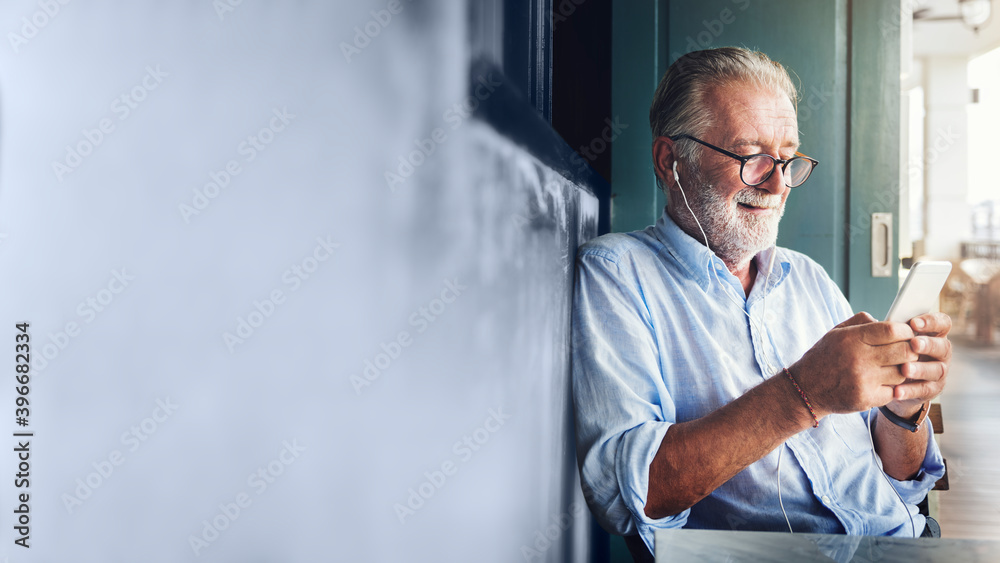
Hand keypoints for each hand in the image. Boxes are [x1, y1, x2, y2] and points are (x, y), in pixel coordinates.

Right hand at [789, 312, 918, 417]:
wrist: (805, 389)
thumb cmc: (824, 357)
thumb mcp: (836, 332)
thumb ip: (862, 322)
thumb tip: (890, 320)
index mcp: (851, 339)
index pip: (892, 330)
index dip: (905, 331)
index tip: (906, 333)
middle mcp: (858, 359)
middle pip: (904, 351)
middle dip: (910, 350)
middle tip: (906, 350)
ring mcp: (863, 381)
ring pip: (902, 373)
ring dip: (902, 370)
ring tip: (891, 367)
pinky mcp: (865, 399)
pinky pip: (893, 391)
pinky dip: (891, 387)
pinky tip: (882, 383)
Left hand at [884, 312, 951, 416]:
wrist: (890, 381)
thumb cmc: (890, 351)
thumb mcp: (887, 338)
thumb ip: (884, 328)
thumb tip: (871, 319)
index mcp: (932, 334)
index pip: (942, 323)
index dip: (932, 321)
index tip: (914, 323)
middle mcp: (940, 351)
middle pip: (943, 346)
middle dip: (929, 344)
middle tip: (913, 344)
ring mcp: (938, 371)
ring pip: (937, 370)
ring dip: (920, 369)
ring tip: (904, 369)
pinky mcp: (932, 389)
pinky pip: (924, 390)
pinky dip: (911, 390)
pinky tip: (897, 390)